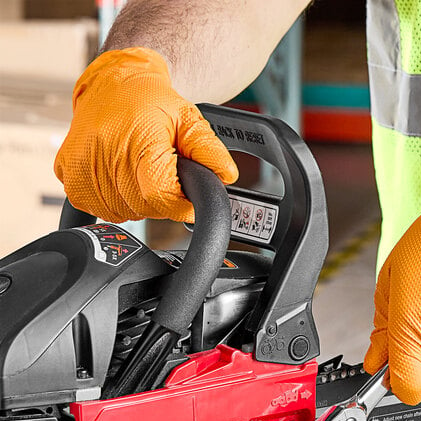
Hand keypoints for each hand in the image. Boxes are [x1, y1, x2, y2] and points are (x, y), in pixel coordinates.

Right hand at [54, 47, 237, 222]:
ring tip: (139, 167)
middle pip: (146, 209)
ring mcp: (83, 172)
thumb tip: (226, 176)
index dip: (181, 201)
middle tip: (161, 170)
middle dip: (161, 197)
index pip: (165, 201)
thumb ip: (210, 151)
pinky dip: (115, 197)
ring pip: (124, 212)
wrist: (113, 83)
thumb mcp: (189, 120)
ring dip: (138, 198)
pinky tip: (120, 174)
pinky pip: (100, 207)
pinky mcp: (69, 177)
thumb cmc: (151, 101)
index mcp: (137, 149)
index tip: (184, 189)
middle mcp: (106, 162)